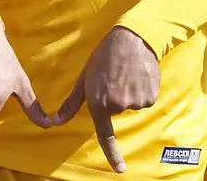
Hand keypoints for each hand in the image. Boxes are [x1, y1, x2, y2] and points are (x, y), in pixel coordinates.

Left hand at [52, 27, 160, 173]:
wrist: (131, 38)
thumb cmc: (103, 56)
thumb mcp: (84, 78)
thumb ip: (72, 103)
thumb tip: (56, 121)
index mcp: (99, 102)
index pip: (105, 134)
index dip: (113, 154)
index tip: (120, 170)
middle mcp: (117, 105)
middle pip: (117, 110)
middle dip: (116, 97)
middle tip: (115, 77)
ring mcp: (135, 101)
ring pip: (132, 104)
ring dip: (130, 92)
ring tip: (127, 73)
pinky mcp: (150, 95)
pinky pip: (145, 99)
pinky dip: (143, 88)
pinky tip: (138, 73)